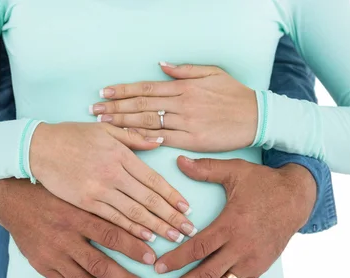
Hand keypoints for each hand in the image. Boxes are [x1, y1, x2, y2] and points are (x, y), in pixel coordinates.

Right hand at [0, 178, 156, 277]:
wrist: (12, 199)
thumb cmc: (52, 192)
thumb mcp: (77, 191)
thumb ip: (103, 202)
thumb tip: (136, 210)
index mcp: (78, 215)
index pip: (110, 234)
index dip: (133, 247)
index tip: (152, 258)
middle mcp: (65, 237)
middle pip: (99, 263)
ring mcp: (52, 254)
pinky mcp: (41, 265)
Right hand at [29, 122, 195, 242]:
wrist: (37, 148)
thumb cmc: (72, 136)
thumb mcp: (105, 130)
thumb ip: (134, 137)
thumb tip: (159, 142)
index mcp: (121, 154)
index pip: (154, 179)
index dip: (173, 196)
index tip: (187, 208)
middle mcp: (113, 173)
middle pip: (149, 199)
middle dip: (171, 216)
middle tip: (189, 230)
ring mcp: (98, 190)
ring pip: (134, 212)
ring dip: (156, 227)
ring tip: (174, 238)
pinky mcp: (84, 203)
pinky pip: (112, 220)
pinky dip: (131, 230)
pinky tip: (146, 239)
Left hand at [90, 62, 257, 151]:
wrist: (256, 116)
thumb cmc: (235, 94)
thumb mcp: (212, 73)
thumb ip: (185, 70)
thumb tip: (161, 65)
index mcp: (184, 87)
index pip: (146, 88)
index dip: (123, 90)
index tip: (104, 93)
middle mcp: (182, 103)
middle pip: (141, 105)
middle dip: (115, 107)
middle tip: (93, 110)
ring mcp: (186, 122)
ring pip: (148, 121)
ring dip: (123, 122)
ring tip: (103, 124)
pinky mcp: (192, 140)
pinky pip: (164, 138)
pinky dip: (144, 138)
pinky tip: (128, 139)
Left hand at [151, 157, 316, 277]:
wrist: (297, 199)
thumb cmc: (263, 184)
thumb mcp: (235, 171)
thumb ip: (205, 169)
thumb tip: (178, 160)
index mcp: (231, 224)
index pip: (197, 248)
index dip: (175, 260)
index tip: (157, 268)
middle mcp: (241, 247)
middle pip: (205, 275)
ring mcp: (251, 262)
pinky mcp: (259, 270)